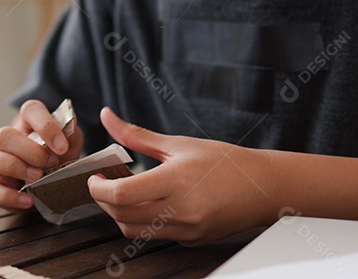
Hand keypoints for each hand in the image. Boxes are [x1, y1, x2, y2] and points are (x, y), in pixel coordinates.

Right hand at [0, 99, 83, 209]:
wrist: (57, 184)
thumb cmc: (60, 158)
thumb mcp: (71, 145)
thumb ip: (71, 134)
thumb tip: (70, 123)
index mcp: (29, 123)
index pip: (30, 110)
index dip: (45, 125)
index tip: (62, 146)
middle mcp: (9, 140)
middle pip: (4, 135)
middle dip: (30, 151)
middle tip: (51, 164)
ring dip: (13, 167)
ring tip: (37, 178)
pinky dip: (8, 196)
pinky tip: (28, 200)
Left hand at [87, 107, 276, 245]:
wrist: (262, 187)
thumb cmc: (224, 161)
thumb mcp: (179, 143)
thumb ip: (136, 135)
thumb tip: (107, 117)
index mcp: (176, 181)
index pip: (121, 195)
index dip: (98, 188)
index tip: (95, 177)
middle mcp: (180, 210)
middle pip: (121, 216)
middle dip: (104, 200)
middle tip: (105, 183)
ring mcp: (186, 229)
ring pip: (134, 231)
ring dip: (120, 214)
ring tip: (126, 193)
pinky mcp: (191, 240)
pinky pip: (155, 235)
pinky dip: (145, 221)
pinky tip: (152, 203)